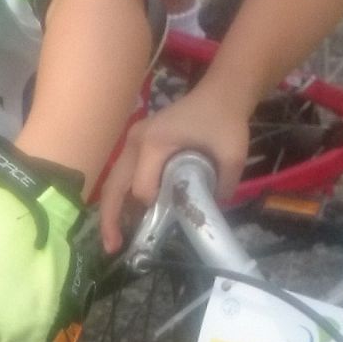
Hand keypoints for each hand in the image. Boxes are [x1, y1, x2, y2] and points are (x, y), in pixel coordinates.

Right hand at [98, 85, 250, 255]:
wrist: (221, 93)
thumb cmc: (225, 119)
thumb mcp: (232, 154)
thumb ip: (223, 186)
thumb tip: (210, 214)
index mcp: (154, 142)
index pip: (143, 188)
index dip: (156, 207)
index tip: (175, 214)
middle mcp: (135, 141)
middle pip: (114, 186)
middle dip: (111, 218)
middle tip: (112, 248)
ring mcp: (132, 140)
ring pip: (114, 181)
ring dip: (112, 209)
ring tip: (114, 239)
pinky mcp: (137, 143)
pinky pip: (123, 174)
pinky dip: (122, 197)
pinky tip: (126, 217)